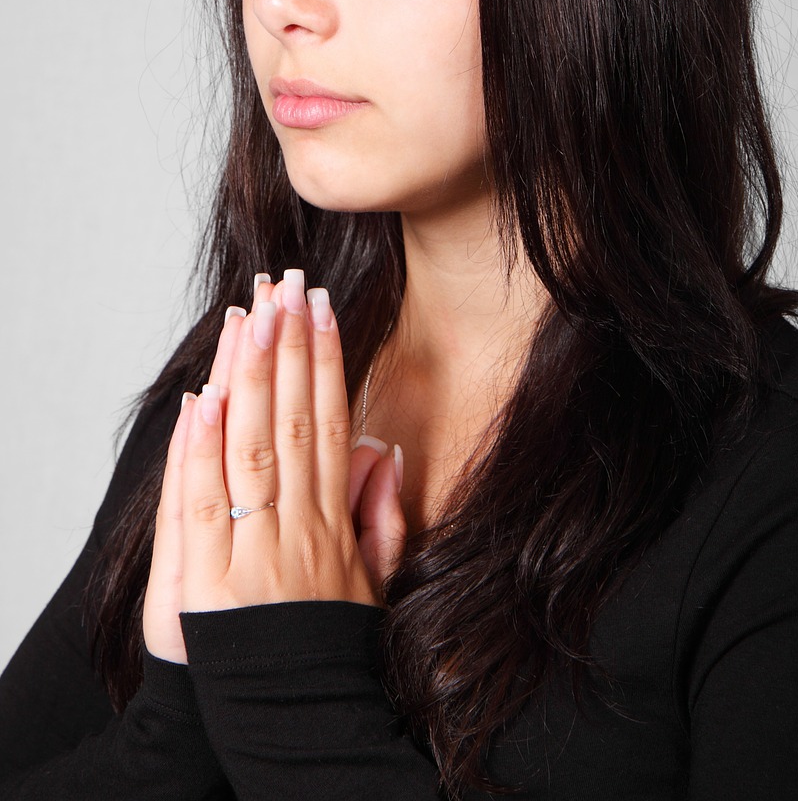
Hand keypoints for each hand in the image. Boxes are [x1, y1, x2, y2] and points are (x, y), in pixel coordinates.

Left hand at [143, 273, 406, 662]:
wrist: (299, 727)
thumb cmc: (328, 652)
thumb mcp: (373, 584)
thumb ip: (379, 515)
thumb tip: (382, 447)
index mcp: (333, 523)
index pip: (327, 424)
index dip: (325, 361)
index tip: (322, 309)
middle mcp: (296, 529)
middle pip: (290, 422)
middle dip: (287, 347)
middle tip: (286, 285)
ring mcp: (252, 554)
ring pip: (251, 448)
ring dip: (250, 376)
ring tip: (251, 314)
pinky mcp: (208, 584)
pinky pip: (202, 506)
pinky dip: (201, 450)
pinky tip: (205, 398)